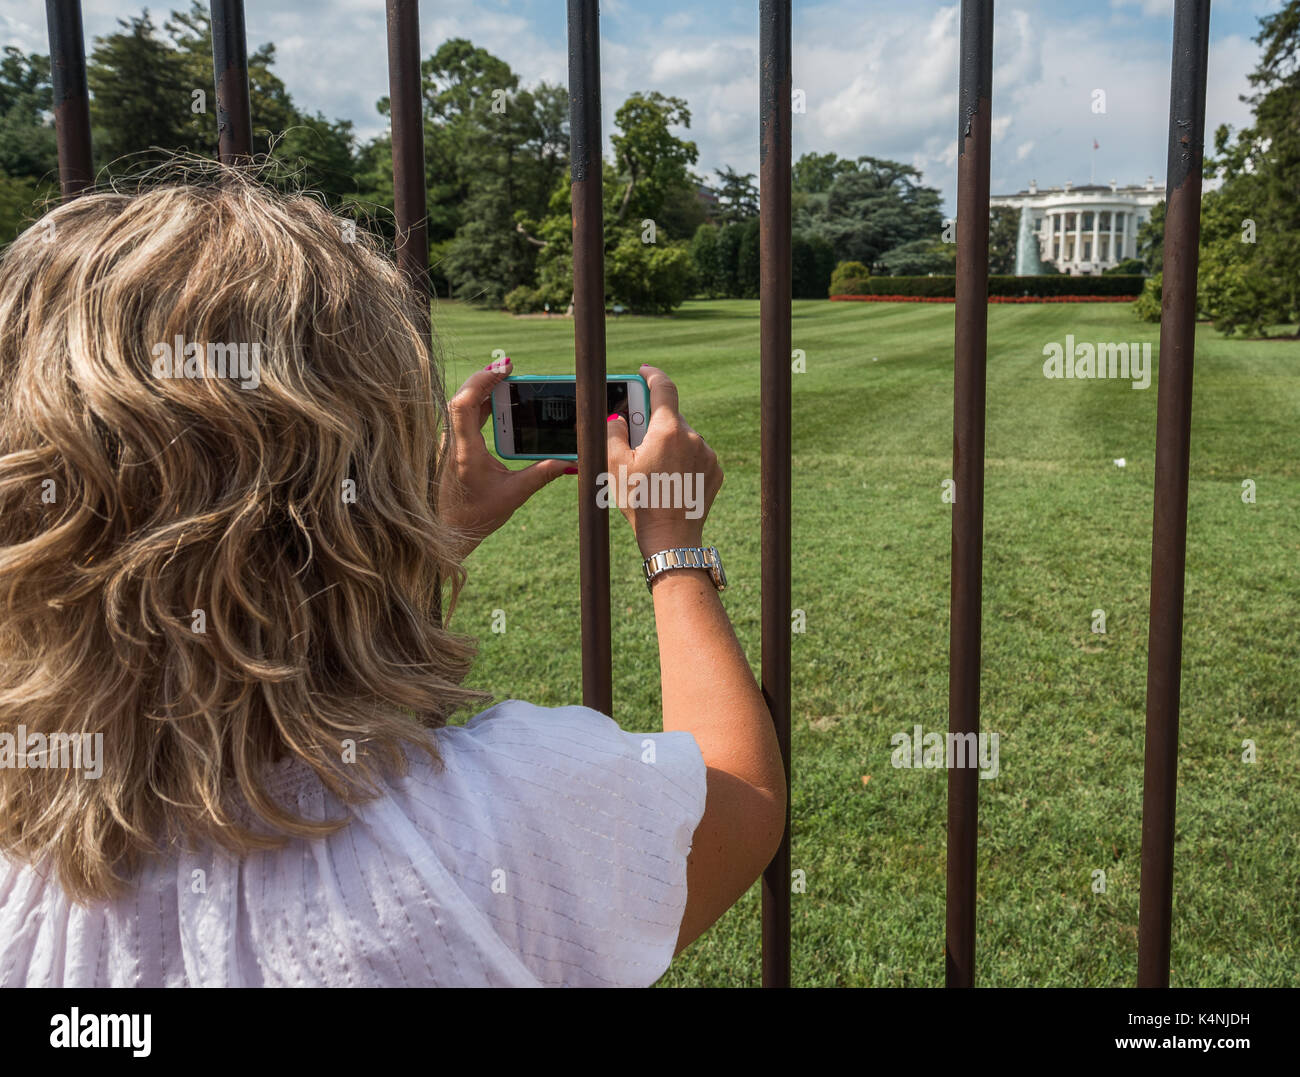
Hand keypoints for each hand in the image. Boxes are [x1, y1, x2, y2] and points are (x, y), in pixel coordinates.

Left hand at [439, 356, 572, 558]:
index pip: (465, 403)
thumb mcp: (514, 495)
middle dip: (487, 378)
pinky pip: (465, 415)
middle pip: (464, 396)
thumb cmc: (474, 516)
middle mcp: (453, 442)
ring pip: (463, 404)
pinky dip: (481, 403)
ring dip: (484, 389)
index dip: (483, 379)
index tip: (505, 368)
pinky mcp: (454, 446)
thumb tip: (570, 462)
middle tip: (510, 368)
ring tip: (507, 380)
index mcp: (465, 451)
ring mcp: (451, 442)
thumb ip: (542, 474)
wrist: (446, 531)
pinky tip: (497, 402)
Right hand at [606, 364, 722, 557]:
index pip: (664, 387)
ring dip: (668, 443)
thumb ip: (613, 432)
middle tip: (636, 439)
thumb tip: (617, 417)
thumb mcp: (615, 465)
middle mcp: (692, 437)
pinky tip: (671, 479)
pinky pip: (696, 454)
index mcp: (667, 431)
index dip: (652, 375)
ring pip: (683, 437)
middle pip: (670, 417)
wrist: (671, 537)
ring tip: (654, 470)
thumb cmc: (640, 502)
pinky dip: (683, 459)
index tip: (644, 372)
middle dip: (653, 423)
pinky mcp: (716, 469)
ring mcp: (708, 453)